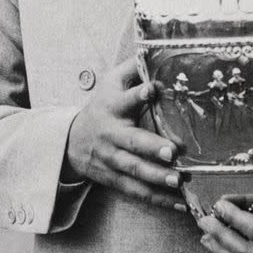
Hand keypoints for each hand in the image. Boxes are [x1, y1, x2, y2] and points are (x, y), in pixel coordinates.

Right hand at [63, 59, 183, 210]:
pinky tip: (181, 203)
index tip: (152, 89)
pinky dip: (159, 200)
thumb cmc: (102, 106)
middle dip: (152, 148)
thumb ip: (133, 68)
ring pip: (135, 172)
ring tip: (179, 181)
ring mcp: (113, 160)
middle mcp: (113, 135)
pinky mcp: (116, 179)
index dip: (138, 94)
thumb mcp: (111, 81)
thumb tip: (154, 48)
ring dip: (157, 178)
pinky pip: (138, 192)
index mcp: (114, 108)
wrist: (71, 141)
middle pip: (132, 143)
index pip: (125, 99)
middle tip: (173, 152)